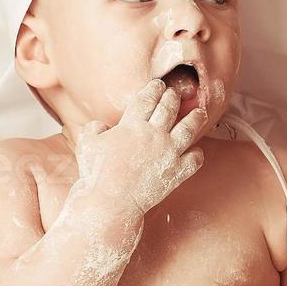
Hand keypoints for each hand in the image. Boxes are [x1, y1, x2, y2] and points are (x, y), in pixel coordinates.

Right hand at [71, 79, 206, 213]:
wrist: (110, 201)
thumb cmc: (96, 173)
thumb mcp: (86, 144)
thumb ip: (94, 129)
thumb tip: (100, 125)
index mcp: (132, 125)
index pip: (147, 99)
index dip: (154, 89)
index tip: (158, 84)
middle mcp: (154, 134)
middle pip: (169, 108)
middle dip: (173, 97)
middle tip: (174, 93)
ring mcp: (169, 153)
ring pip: (189, 128)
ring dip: (195, 118)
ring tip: (200, 113)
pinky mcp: (177, 172)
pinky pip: (195, 159)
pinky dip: (197, 153)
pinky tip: (196, 151)